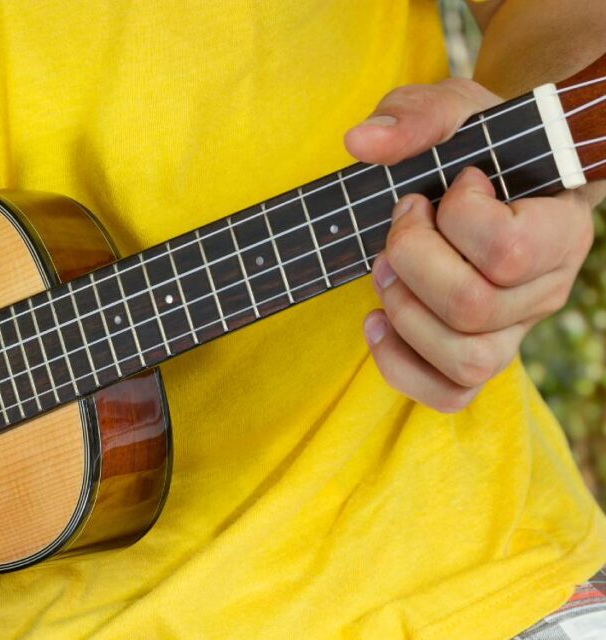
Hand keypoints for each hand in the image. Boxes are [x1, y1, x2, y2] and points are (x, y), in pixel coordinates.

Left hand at [344, 79, 604, 412]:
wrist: (490, 176)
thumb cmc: (477, 146)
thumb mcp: (454, 111)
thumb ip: (415, 116)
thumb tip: (361, 143)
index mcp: (560, 226)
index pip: (509, 249)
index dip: (459, 219)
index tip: (450, 186)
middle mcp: (547, 288)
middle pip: (474, 307)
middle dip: (413, 261)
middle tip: (400, 226)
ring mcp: (515, 330)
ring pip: (466, 359)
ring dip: (405, 314)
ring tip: (387, 271)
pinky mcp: (480, 356)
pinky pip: (450, 393)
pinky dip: (401, 366)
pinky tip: (377, 321)